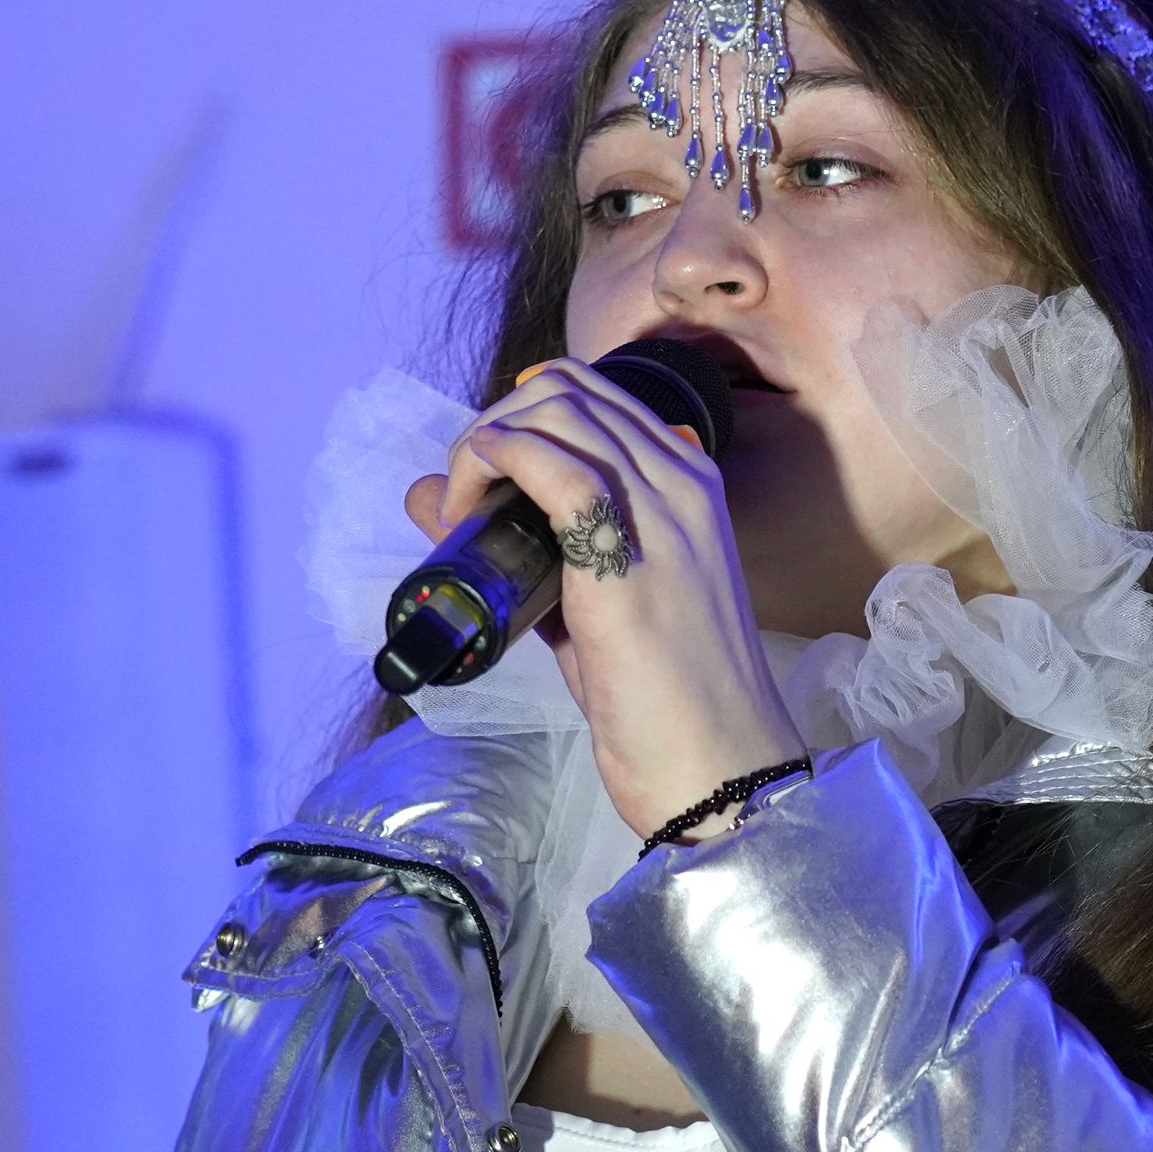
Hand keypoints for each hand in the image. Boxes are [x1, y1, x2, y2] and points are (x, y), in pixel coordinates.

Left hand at [403, 359, 805, 840]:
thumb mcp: (597, 604)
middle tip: (464, 494)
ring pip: (556, 411)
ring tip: (462, 508)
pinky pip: (548, 462)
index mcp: (690, 484)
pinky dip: (494, 461)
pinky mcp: (622, 551)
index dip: (521, 418)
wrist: (717, 761)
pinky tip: (467, 503)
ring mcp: (660, 511)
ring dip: (485, 441)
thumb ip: (533, 549)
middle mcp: (681, 480)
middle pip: (568, 389)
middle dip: (495, 422)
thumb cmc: (663, 696)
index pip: (595, 396)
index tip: (486, 480)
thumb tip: (435, 501)